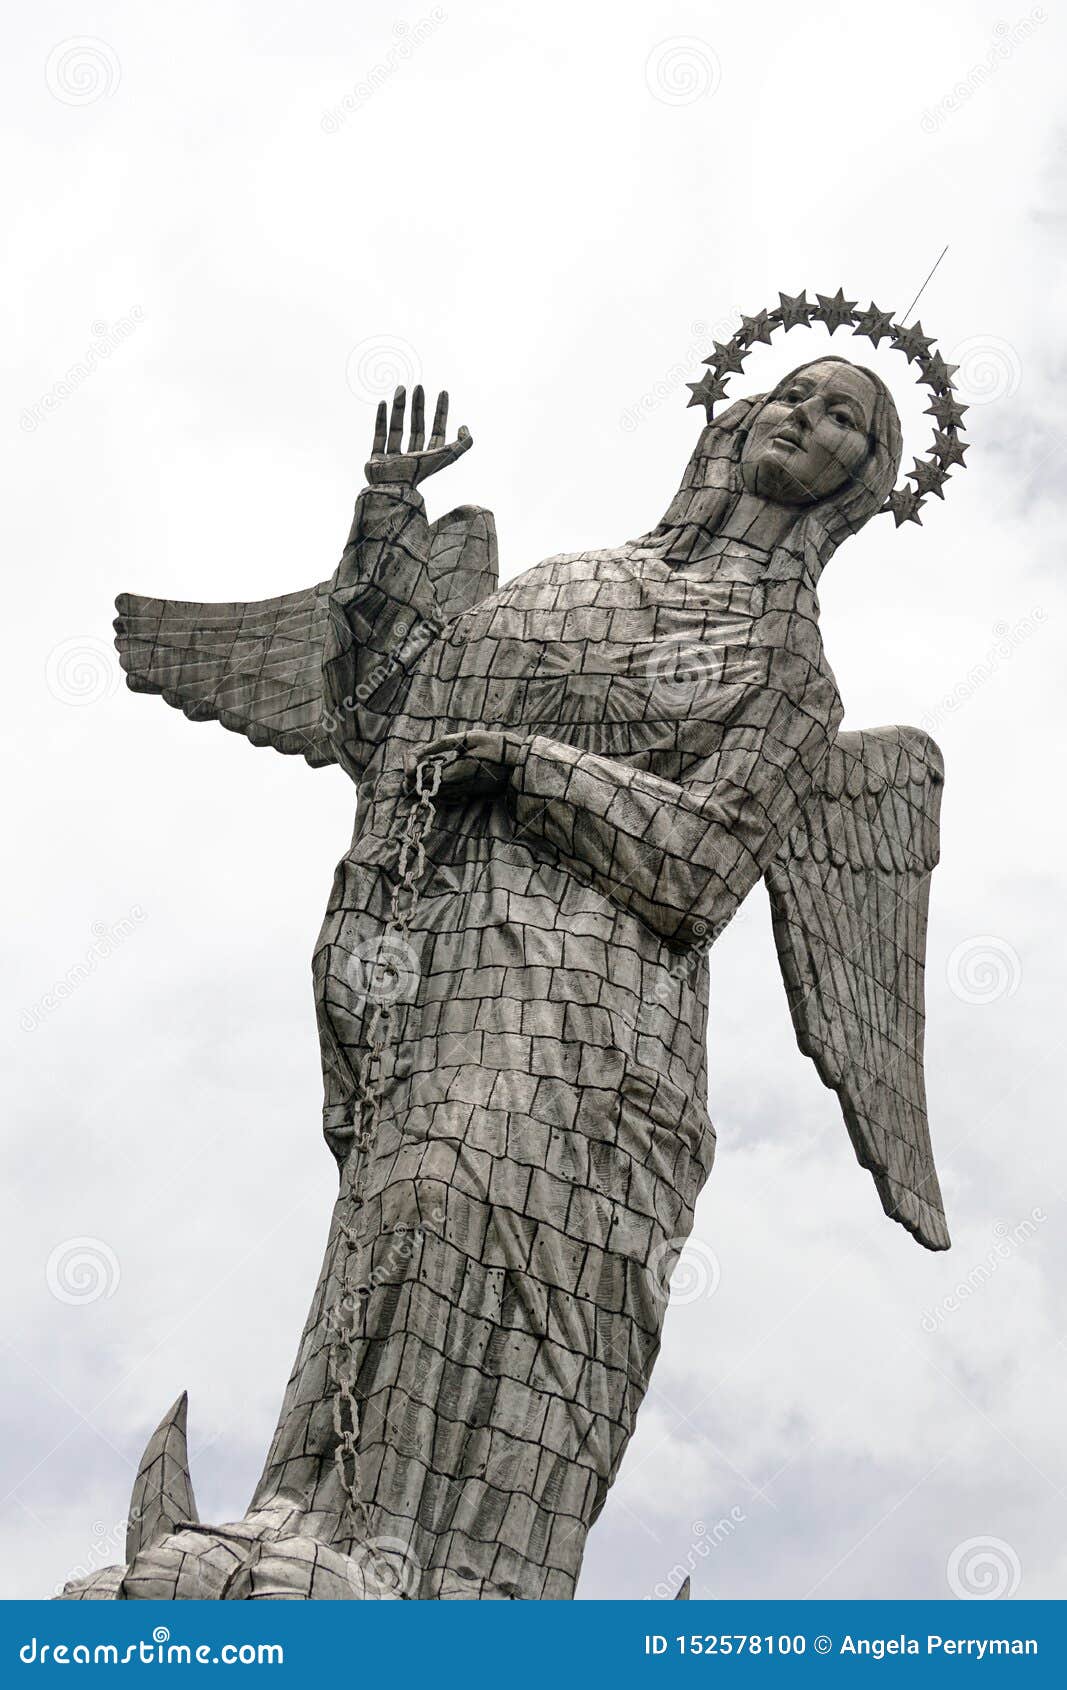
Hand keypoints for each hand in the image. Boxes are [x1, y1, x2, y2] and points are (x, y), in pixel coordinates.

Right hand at [365, 385, 471, 486]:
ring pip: (398, 428)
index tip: (443, 393)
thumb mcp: (447, 457)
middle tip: (419, 387)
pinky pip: (380, 436)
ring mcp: (393, 459)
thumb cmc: (419, 472)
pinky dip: (381, 419)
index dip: (441, 412)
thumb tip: (464, 427)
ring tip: (401, 388)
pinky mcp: (377, 459)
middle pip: (418, 428)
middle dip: (419, 407)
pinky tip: (384, 403)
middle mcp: (412, 458)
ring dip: (399, 408)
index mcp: (429, 458)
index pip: (438, 431)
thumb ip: (463, 444)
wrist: (392, 487)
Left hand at [406, 730, 526, 802]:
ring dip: (423, 779)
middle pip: (423, 790)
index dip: (410, 767)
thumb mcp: (467, 738)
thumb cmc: (496, 746)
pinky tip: (439, 770)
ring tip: (426, 761)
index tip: (411, 754)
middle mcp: (456, 788)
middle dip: (412, 775)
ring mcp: (462, 793)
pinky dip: (435, 783)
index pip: (420, 778)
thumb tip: (417, 753)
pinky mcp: (467, 794)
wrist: (520, 763)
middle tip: (414, 757)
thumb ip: (440, 746)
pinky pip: (443, 794)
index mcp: (454, 773)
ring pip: (432, 793)